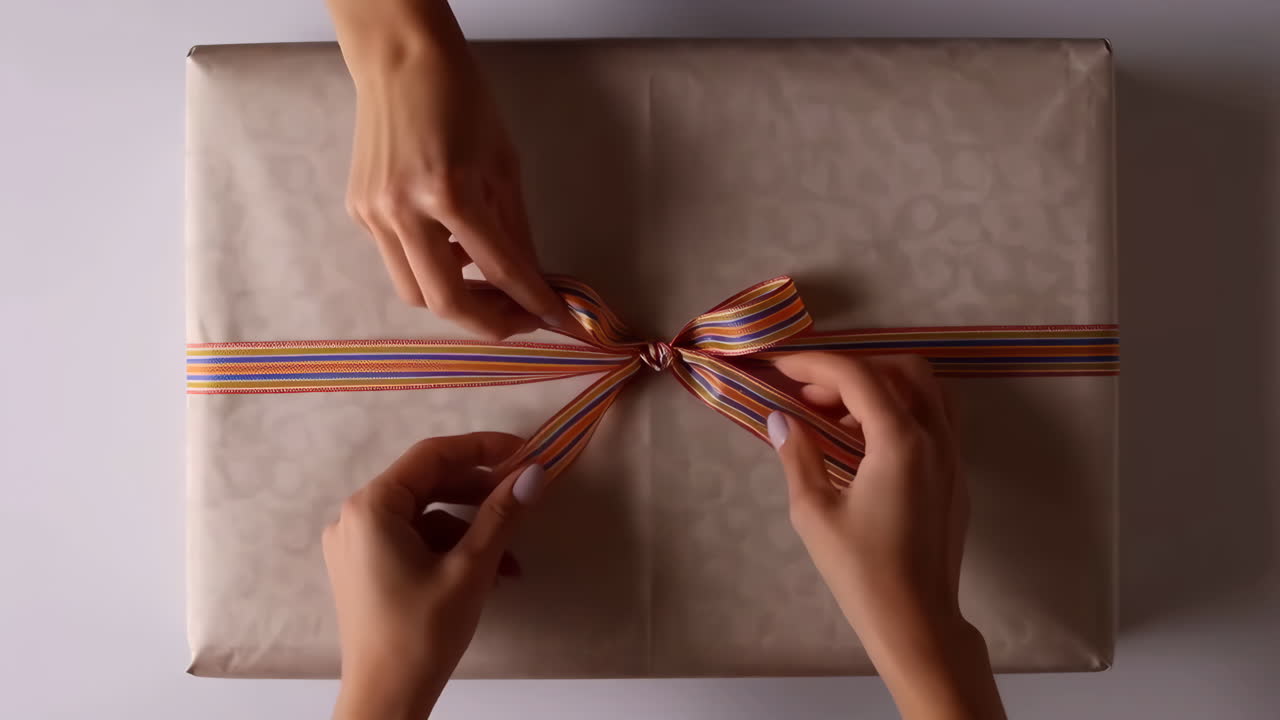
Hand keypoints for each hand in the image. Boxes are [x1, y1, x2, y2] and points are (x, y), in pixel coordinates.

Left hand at [324, 433, 546, 719]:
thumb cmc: (421, 635)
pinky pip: (414, 540)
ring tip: (512, 553)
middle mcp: (356, 517)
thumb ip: (501, 514)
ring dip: (471, 527)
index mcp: (372, 508)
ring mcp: (357, 544)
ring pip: (425, 515)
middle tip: (523, 494)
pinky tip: (489, 572)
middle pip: (427, 483)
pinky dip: (451, 549)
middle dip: (479, 491)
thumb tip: (534, 472)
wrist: (385, 701)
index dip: (482, 448)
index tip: (524, 451)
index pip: (432, 456)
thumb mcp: (470, 569)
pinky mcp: (365, 568)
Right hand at [328, 0, 568, 338]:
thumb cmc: (462, 101)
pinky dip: (431, 267)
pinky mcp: (358, 213)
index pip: (498, 268)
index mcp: (449, 192)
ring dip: (457, 300)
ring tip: (489, 287)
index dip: (532, 301)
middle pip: (444, 302)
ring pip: (415, 292)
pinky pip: (398, 261)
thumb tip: (533, 280)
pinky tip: (453, 250)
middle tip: (520, 317)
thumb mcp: (504, 164)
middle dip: (488, 322)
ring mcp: (374, 215)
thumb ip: (516, 230)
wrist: (400, 61)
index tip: (557, 320)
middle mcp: (404, 211)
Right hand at [767, 354, 1004, 719]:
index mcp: (900, 442)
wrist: (917, 621)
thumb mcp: (814, 513)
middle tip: (809, 394)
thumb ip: (798, 455)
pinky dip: (901, 411)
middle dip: (851, 370)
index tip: (780, 366)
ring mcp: (954, 457)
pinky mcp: (956, 477)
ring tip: (838, 416)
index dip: (815, 364)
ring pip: (927, 391)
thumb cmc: (860, 571)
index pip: (857, 376)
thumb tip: (781, 418)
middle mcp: (936, 438)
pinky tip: (867, 444)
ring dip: (882, 387)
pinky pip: (935, 420)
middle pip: (901, 369)